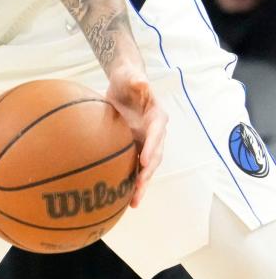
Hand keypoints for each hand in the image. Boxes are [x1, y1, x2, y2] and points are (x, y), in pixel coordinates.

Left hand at [105, 69, 166, 206]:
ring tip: (134, 202)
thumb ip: (137, 80)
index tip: (144, 161)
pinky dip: (131, 179)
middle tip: (139, 190)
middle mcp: (154, 132)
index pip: (157, 134)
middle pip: (154, 156)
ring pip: (146, 166)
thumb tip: (141, 83)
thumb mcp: (132, 77)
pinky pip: (134, 165)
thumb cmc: (129, 79)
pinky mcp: (135, 146)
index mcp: (157, 116)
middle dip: (148, 174)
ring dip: (141, 183)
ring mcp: (145, 141)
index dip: (152, 147)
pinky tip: (122, 196)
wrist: (124, 83)